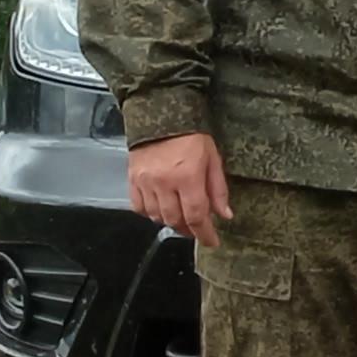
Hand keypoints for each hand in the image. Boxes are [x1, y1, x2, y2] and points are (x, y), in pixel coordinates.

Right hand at [125, 130, 230, 247]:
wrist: (161, 114)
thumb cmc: (191, 134)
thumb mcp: (213, 159)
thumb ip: (218, 189)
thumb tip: (225, 215)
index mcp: (187, 177)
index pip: (197, 216)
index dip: (205, 233)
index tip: (212, 242)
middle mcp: (164, 183)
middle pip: (175, 220)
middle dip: (189, 230)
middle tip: (198, 230)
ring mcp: (145, 182)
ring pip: (156, 216)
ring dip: (171, 222)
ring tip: (182, 219)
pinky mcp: (132, 179)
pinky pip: (139, 207)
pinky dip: (150, 214)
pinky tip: (161, 210)